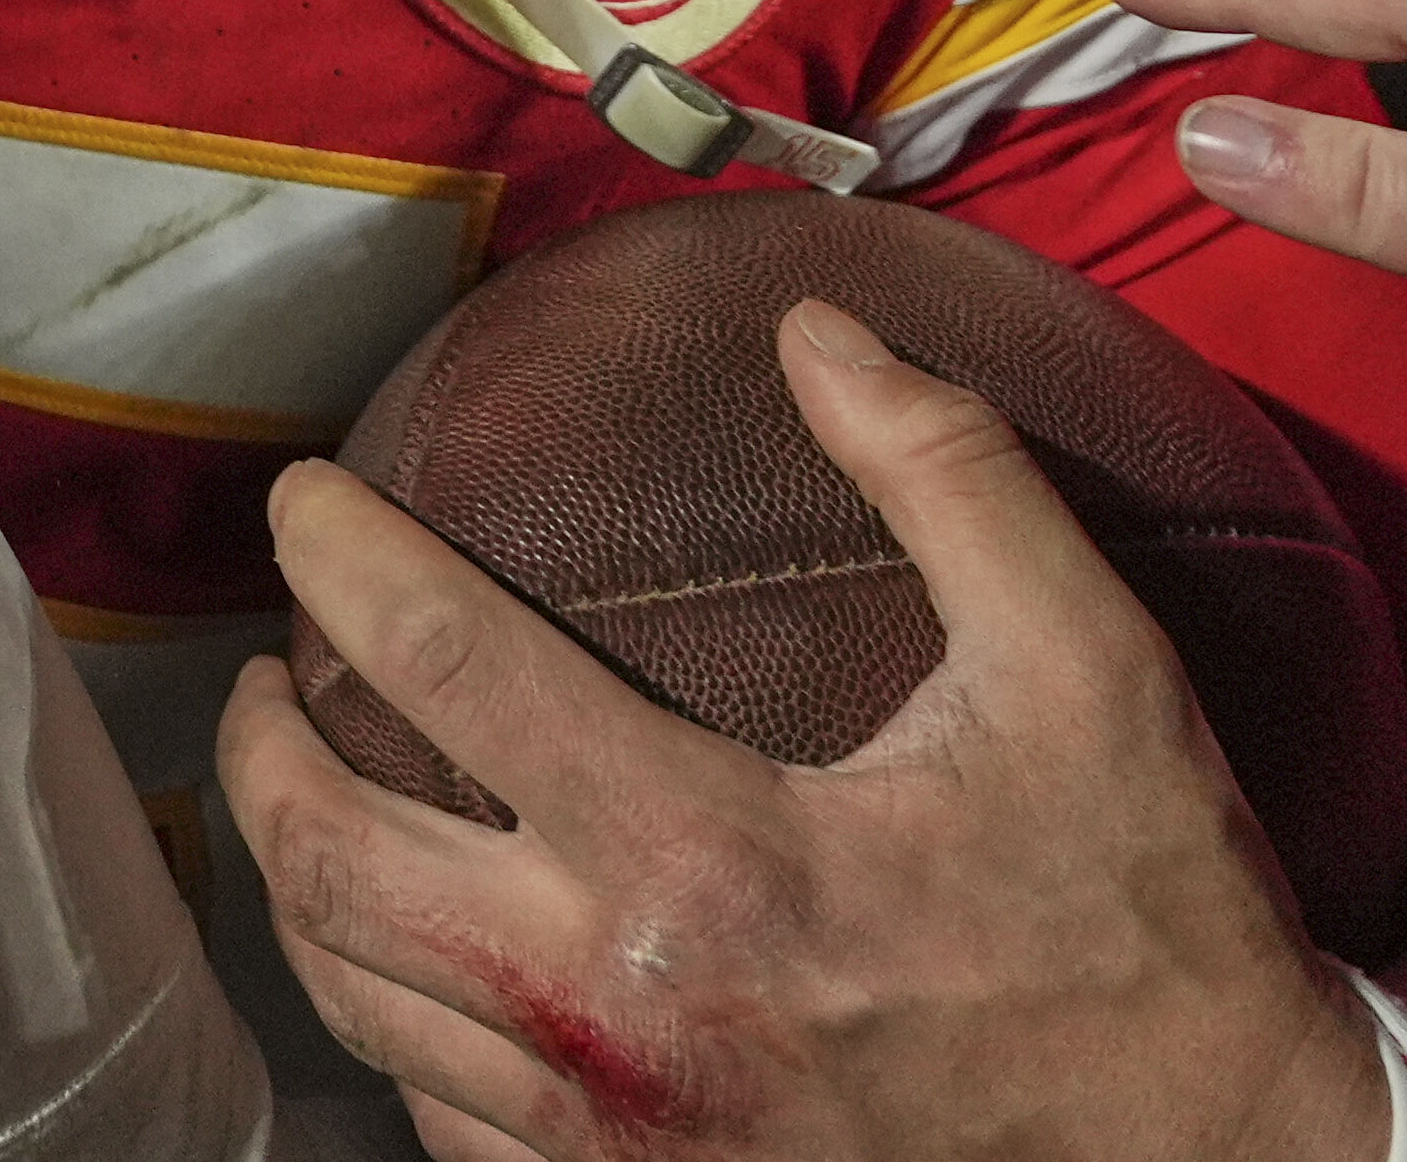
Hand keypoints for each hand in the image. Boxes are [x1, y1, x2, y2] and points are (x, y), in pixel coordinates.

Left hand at [213, 303, 1382, 1161]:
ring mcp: (611, 1143)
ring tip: (306, 797)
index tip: (298, 500)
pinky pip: (439, 1124)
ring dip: (295, 890)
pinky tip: (419, 965)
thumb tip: (818, 327)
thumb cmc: (1153, 924)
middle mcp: (618, 1018)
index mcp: (705, 864)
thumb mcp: (1090, 671)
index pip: (437, 665)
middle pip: (326, 863)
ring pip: (356, 1006)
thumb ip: (949, 474)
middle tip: (267, 668)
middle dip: (253, 751)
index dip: (335, 557)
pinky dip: (395, 1029)